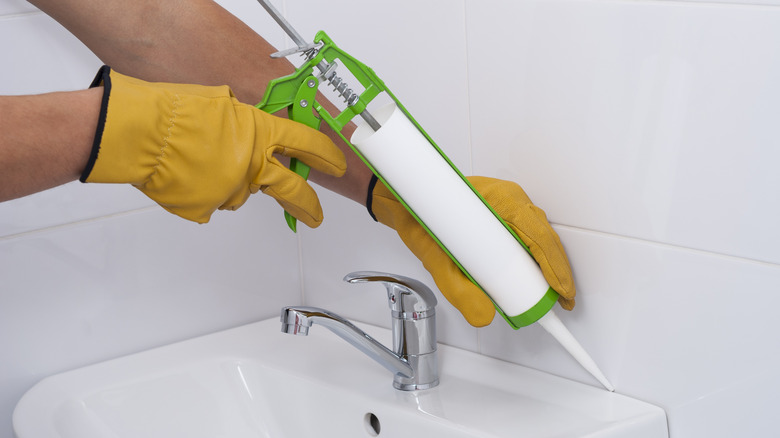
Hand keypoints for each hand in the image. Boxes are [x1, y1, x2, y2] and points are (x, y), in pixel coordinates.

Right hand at [81, 67, 345, 225]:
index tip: (336, 165)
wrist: (139, 134)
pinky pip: (213, 202)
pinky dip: (204, 191)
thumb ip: (246, 123)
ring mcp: (231, 190)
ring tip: (200, 161)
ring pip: (241, 192)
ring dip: (230, 181)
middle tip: (314, 214)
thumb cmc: (174, 113)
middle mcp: (252, 165)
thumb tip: (255, 132)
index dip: (325, 156)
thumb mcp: (222, 104)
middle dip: (307, 204)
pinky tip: (187, 173)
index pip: (305, 144)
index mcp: (259, 133)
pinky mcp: (208, 208)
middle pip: (291, 190)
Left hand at [369, 176, 574, 326]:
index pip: (540, 236)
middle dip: (556, 272)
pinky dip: (534, 257)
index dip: (556, 267)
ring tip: (547, 295)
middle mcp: (510, 198)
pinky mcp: (504, 211)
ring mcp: (509, 203)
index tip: (562, 294)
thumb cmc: (420, 220)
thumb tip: (485, 316)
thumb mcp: (436, 260)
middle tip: (558, 303)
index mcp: (501, 200)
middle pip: (545, 238)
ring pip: (539, 237)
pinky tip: (532, 277)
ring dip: (546, 265)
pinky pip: (527, 234)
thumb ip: (459, 291)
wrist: (406, 203)